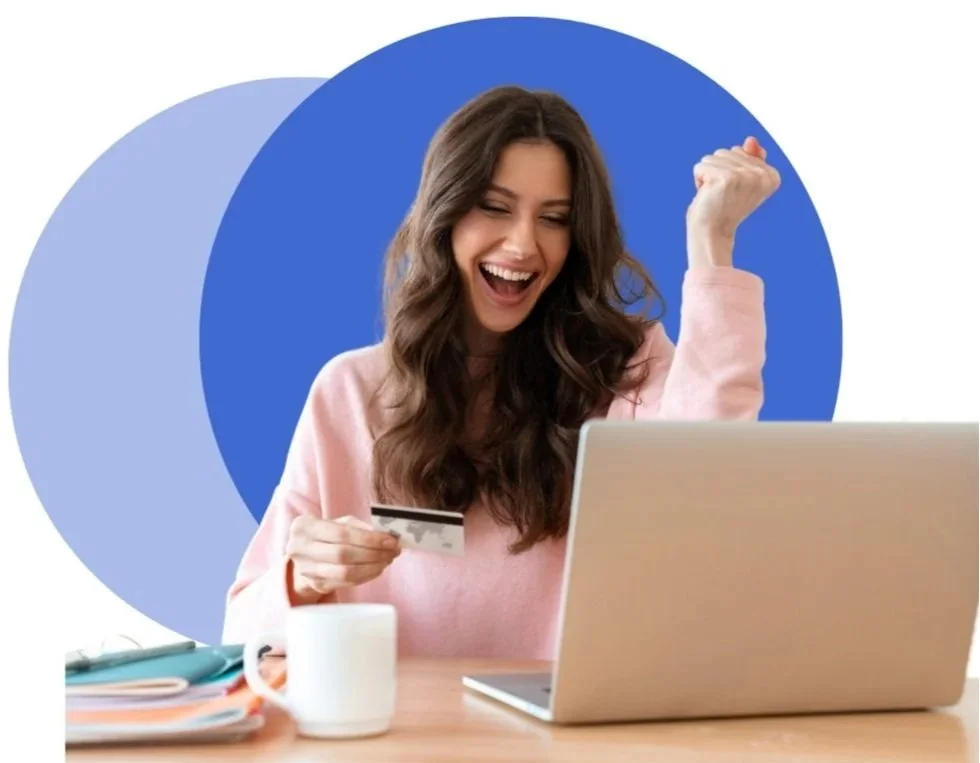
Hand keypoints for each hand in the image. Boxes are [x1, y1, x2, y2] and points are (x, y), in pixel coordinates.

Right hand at [286, 515, 400, 602]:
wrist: (303, 556)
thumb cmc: (325, 535)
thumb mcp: (336, 523)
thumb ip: (358, 526)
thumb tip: (385, 535)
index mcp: (304, 527)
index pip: (342, 533)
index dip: (369, 538)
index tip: (391, 540)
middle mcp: (300, 549)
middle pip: (343, 554)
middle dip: (374, 553)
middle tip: (393, 551)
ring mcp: (307, 570)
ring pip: (345, 572)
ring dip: (372, 567)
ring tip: (387, 560)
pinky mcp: (316, 585)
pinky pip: (346, 583)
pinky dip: (366, 576)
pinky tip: (377, 569)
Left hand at [686, 136, 780, 266]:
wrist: (712, 233)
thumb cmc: (724, 208)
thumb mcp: (740, 181)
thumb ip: (749, 158)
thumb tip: (751, 140)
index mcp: (772, 176)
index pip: (742, 151)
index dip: (730, 170)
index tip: (734, 192)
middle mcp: (762, 175)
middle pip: (727, 151)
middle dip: (718, 171)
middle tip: (723, 195)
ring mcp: (745, 176)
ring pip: (713, 157)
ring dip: (708, 176)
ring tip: (715, 195)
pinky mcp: (726, 178)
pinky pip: (701, 166)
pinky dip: (698, 180)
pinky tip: (707, 195)